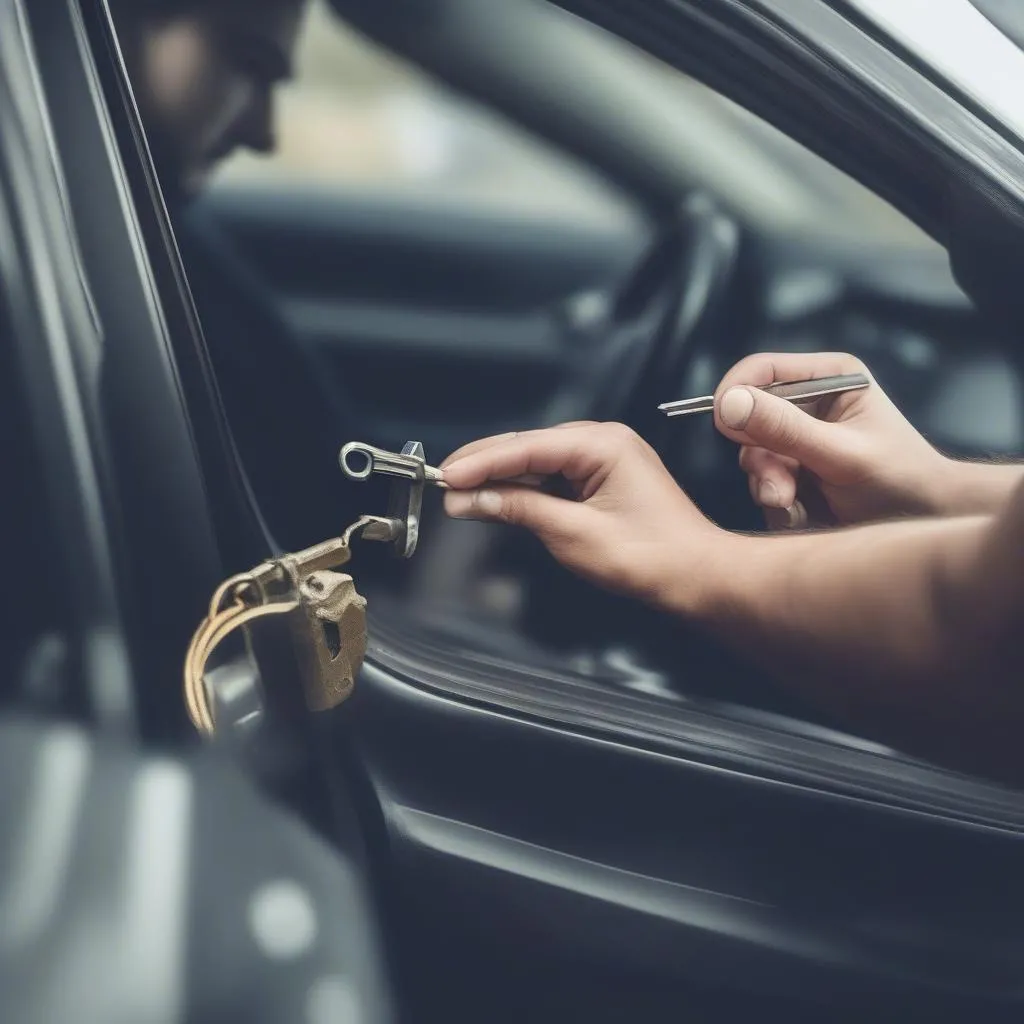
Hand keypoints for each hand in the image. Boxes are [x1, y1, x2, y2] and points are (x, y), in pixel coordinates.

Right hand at [440, 422, 722, 609]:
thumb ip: (519, 509)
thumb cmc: (652, 556)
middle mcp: (604, 442)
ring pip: (537, 462)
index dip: (482, 462)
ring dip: (500, 479)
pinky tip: (496, 498)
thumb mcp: (573, 534)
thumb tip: (475, 498)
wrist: (695, 577)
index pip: (527, 446)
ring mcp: (603, 459)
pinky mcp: (601, 480)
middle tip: (445, 484)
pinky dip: (523, 489)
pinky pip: (552, 477)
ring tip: (462, 495)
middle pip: (528, 447)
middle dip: (485, 467)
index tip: (448, 475)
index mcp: (603, 444)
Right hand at [713, 352, 947, 527]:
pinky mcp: (793, 473)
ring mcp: (798, 440)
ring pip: (752, 458)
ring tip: (796, 507)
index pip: (761, 370)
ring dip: (769, 487)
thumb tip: (728, 404)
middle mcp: (809, 404)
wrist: (923, 525)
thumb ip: (785, 429)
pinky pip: (761, 484)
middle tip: (781, 490)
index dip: (735, 394)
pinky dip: (777, 505)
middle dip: (762, 460)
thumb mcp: (841, 454)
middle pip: (749, 419)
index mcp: (828, 379)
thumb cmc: (901, 481)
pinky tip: (804, 515)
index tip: (723, 425)